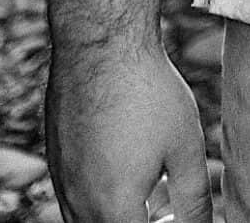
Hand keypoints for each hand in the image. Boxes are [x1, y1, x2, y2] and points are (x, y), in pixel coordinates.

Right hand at [46, 39, 212, 222]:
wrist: (99, 45)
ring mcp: (61, 183)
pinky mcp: (55, 161)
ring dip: (119, 216)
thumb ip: (194, 200)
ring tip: (154, 193)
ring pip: (86, 222)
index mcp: (114, 209)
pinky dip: (100, 201)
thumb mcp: (186, 150)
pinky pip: (74, 199)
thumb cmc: (148, 94)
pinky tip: (128, 171)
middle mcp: (79, 204)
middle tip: (168, 210)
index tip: (179, 215)